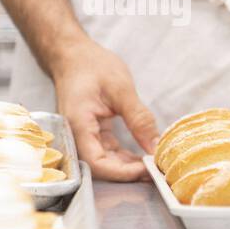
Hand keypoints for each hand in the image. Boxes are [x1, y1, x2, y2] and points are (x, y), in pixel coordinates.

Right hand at [50, 38, 158, 181]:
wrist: (73, 55)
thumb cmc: (92, 66)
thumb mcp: (120, 88)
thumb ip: (138, 118)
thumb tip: (155, 145)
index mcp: (79, 125)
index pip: (97, 162)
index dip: (121, 172)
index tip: (146, 169)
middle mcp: (78, 135)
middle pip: (101, 166)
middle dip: (128, 173)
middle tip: (156, 171)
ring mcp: (85, 135)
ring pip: (106, 161)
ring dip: (128, 166)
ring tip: (153, 165)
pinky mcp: (93, 132)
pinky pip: (108, 151)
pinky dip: (125, 156)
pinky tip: (142, 156)